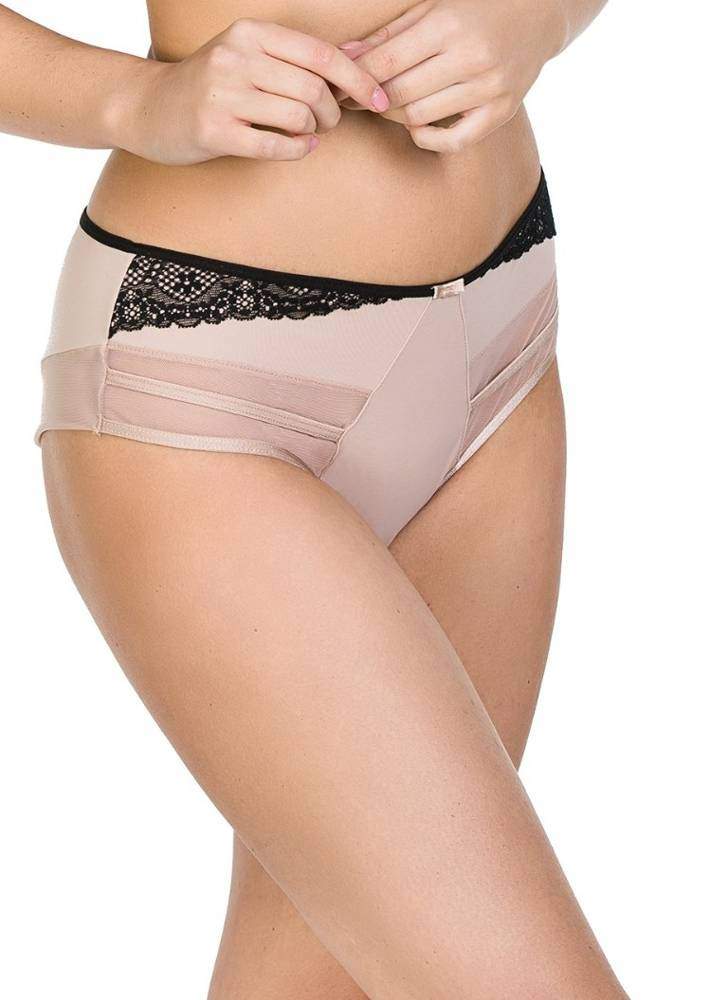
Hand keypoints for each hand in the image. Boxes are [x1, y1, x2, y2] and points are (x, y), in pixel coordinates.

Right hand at [109, 17, 389, 163]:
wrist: (148, 107)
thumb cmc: (211, 85)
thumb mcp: (250, 57)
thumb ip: (299, 58)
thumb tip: (362, 54)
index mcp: (251, 33)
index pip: (322, 55)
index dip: (359, 79)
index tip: (379, 99)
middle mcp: (236, 57)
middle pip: (315, 89)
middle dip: (333, 112)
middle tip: (327, 122)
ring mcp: (222, 94)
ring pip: (298, 117)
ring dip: (315, 132)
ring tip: (308, 133)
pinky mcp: (214, 131)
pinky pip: (276, 145)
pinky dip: (297, 150)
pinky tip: (298, 147)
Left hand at [331, 0, 566, 151]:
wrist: (539, 15)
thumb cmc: (475, 9)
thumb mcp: (432, 9)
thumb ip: (389, 34)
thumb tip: (346, 56)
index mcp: (449, 25)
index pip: (387, 63)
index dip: (358, 79)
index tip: (342, 86)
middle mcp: (472, 57)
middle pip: (400, 94)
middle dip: (372, 100)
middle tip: (359, 100)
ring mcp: (489, 88)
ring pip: (420, 117)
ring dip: (396, 116)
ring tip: (389, 105)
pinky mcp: (502, 111)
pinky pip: (453, 141)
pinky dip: (427, 138)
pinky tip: (419, 125)